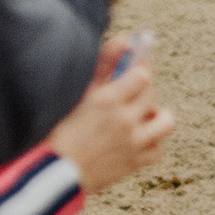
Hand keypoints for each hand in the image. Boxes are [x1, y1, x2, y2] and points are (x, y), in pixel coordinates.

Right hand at [49, 41, 175, 192]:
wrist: (48, 175)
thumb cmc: (54, 131)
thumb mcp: (76, 94)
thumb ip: (103, 65)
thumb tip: (126, 38)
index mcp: (107, 101)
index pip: (143, 75)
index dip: (140, 68)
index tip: (136, 66)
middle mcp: (125, 121)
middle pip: (152, 94)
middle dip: (144, 89)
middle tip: (130, 91)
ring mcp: (133, 143)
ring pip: (166, 121)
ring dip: (157, 116)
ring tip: (140, 116)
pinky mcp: (134, 163)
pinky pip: (158, 149)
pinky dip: (152, 143)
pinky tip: (138, 139)